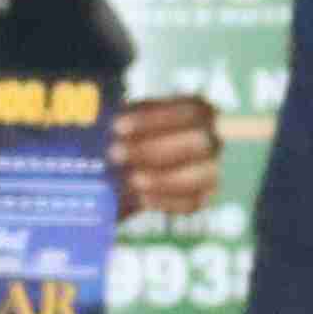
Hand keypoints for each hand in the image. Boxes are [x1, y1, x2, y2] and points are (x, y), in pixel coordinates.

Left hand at [108, 93, 221, 221]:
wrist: (137, 163)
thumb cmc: (135, 134)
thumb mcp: (132, 118)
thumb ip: (125, 119)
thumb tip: (98, 121)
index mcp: (200, 111)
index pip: (186, 110)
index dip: (153, 119)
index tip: (116, 126)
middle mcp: (214, 139)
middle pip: (196, 143)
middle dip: (152, 149)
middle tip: (114, 153)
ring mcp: (212, 170)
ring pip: (197, 176)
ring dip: (160, 179)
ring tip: (128, 179)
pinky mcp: (204, 197)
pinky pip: (191, 203)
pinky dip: (165, 201)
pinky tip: (141, 198)